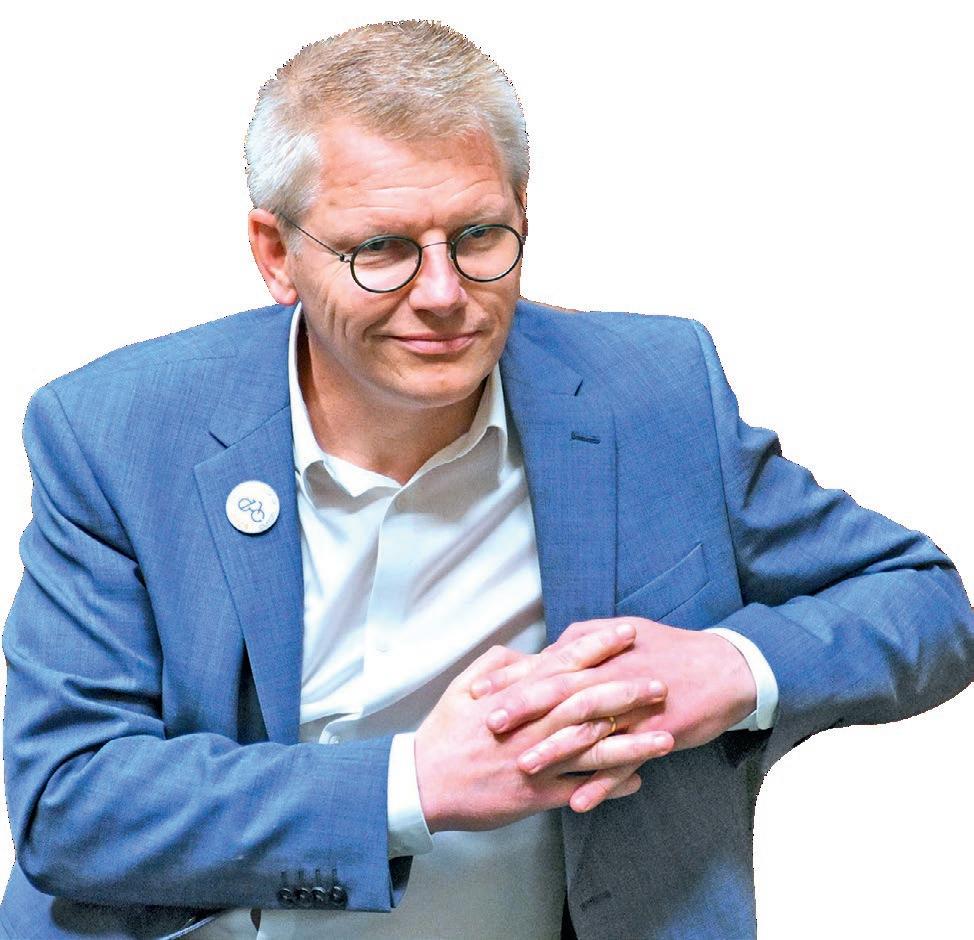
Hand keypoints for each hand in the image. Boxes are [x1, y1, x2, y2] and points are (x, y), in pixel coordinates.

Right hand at [414, 624, 670, 831]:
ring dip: (631, 742)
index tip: (628, 634)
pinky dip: (610, 785)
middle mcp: (531, 726)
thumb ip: (501, 664)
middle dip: (627, 691)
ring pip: (592, 749)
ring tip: (666, 737)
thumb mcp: (465, 685)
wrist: (423, 783)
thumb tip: (531, 654)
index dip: (598, 647)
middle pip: (587, 703)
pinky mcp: (535, 795)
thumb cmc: (445, 732)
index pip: (564, 663)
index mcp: (516, 695)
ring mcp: (536, 761)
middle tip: (661, 682)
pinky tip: (639, 779)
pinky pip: (580, 789)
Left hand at [472, 617, 756, 808]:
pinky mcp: (658, 735)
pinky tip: (579, 802)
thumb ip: (585, 640)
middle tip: (488, 725)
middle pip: (562, 694)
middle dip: (524, 709)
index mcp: (602, 654)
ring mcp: (636, 709)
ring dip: (556, 750)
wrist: (726, 668)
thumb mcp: (624, 633)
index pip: (549, 664)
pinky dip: (603, 784)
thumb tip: (552, 647)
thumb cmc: (669, 649)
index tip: (479, 689)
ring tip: (524, 768)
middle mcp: (614, 679)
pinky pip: (626, 763)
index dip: (513, 676)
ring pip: (590, 731)